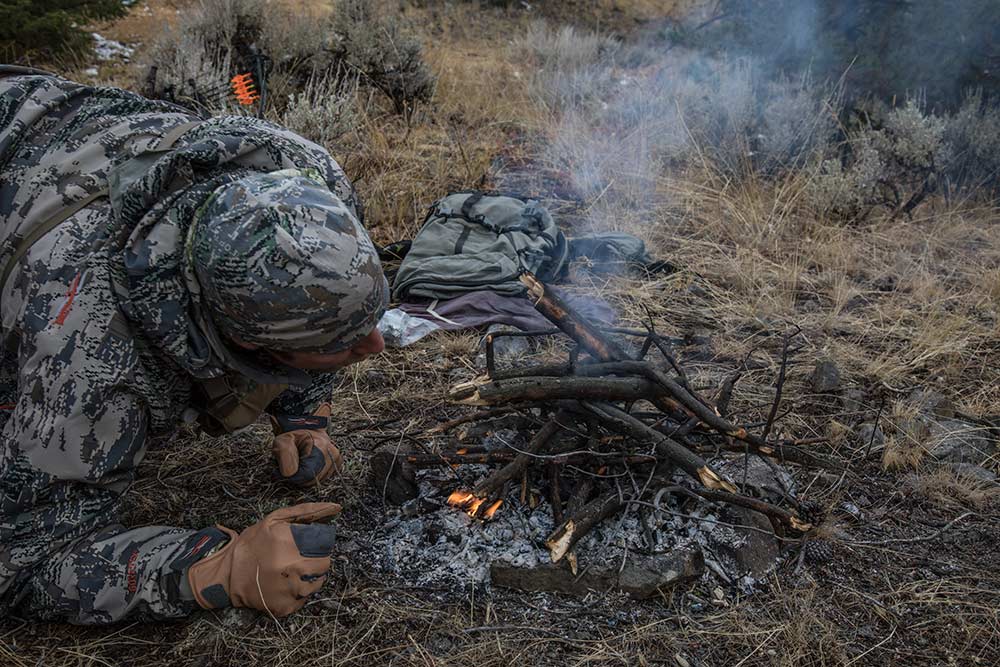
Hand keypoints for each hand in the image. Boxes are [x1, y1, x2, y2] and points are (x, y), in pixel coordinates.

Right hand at [188, 502, 342, 615]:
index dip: (320, 545)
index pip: (325, 546)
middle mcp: (292, 568)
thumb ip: (307, 512)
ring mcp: (290, 590)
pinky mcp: (286, 607)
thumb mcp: (275, 520)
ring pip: (318, 583)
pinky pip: (305, 599)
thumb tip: (335, 507)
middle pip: (324, 565)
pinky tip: (285, 584)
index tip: (310, 545)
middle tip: (301, 558)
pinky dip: (299, 592)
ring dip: (310, 577)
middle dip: (317, 560)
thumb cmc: (253, 544)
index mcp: (290, 543)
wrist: (227, 575)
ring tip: (291, 571)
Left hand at [271, 404, 342, 486]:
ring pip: (317, 481)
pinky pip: (321, 479)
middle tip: (292, 465)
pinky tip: (309, 466)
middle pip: (312, 479)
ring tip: (301, 464)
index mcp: (321, 445)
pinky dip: (313, 476)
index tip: (286, 468)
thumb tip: (290, 473)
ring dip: (305, 476)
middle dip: (299, 476)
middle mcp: (333, 453)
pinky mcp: (337, 465)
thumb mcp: (283, 441)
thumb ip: (285, 456)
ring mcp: (336, 460)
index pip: (306, 474)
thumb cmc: (294, 437)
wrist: (305, 430)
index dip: (293, 475)